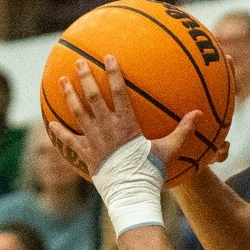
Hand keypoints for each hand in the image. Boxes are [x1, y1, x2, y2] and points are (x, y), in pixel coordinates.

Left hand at [47, 56, 205, 183]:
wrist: (132, 193)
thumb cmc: (151, 171)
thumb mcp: (169, 149)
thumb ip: (183, 130)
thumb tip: (199, 113)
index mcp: (126, 124)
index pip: (119, 92)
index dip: (114, 73)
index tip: (109, 56)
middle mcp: (107, 128)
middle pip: (93, 97)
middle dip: (85, 77)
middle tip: (78, 62)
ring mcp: (94, 140)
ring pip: (78, 113)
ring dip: (69, 95)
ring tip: (61, 80)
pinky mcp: (85, 154)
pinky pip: (68, 141)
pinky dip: (59, 131)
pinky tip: (50, 123)